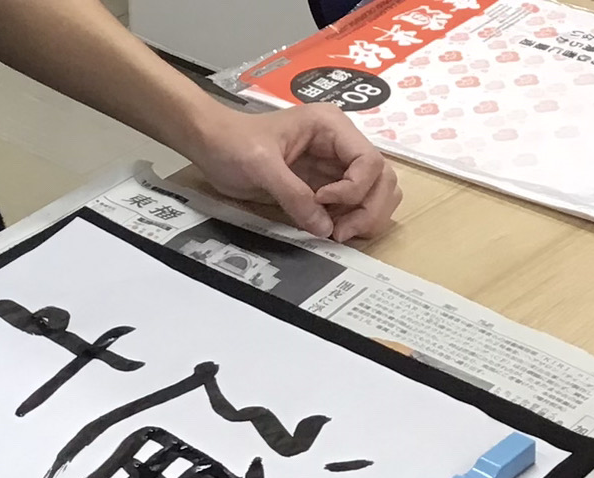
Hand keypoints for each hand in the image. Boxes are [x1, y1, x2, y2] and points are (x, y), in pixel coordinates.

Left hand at [186, 102, 401, 242]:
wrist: (210, 145)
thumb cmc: (233, 144)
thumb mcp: (261, 167)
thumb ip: (293, 195)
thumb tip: (324, 229)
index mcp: (332, 127)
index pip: (370, 160)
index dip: (355, 189)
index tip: (322, 201)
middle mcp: (341, 145)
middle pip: (382, 179)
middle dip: (369, 209)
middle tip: (339, 234)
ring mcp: (335, 167)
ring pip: (374, 194)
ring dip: (364, 218)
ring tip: (335, 234)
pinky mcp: (323, 186)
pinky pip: (351, 207)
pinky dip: (348, 222)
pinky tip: (326, 230)